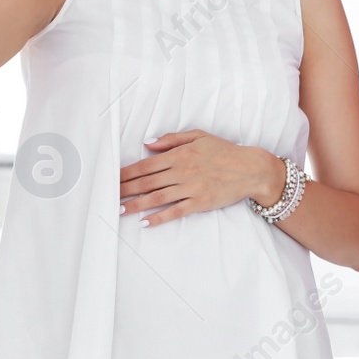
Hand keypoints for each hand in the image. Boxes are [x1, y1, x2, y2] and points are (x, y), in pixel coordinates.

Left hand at [118, 131, 282, 226]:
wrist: (250, 169)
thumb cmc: (224, 151)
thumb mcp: (199, 136)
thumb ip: (172, 139)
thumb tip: (148, 143)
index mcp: (179, 155)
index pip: (146, 165)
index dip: (127, 173)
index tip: (112, 179)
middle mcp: (182, 171)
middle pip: (147, 182)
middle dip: (125, 189)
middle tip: (108, 196)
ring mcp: (190, 188)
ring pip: (157, 198)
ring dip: (136, 205)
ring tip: (120, 210)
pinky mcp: (200, 203)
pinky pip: (175, 212)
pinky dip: (159, 218)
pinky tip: (145, 222)